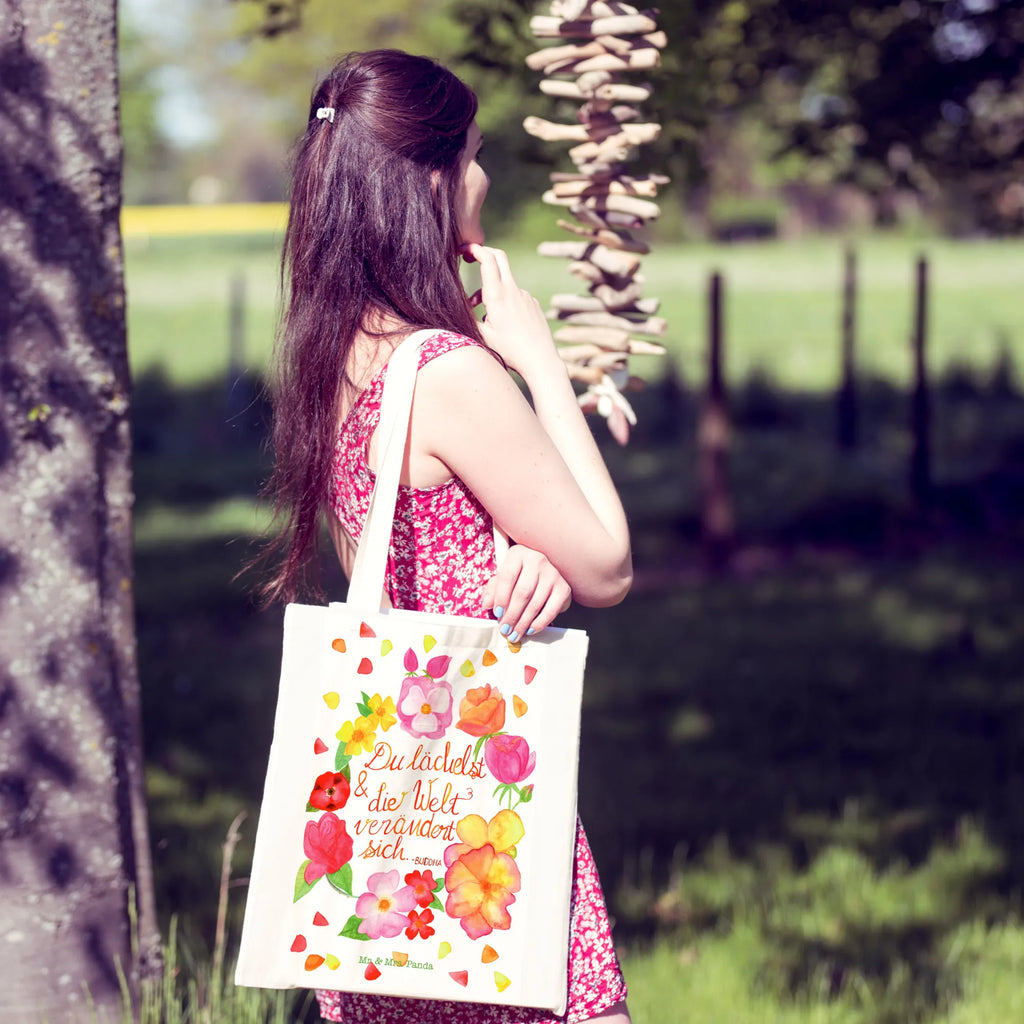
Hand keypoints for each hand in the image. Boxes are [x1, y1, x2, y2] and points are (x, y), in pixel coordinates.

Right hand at [464, 243, 561, 380]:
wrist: (540, 360)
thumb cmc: (510, 351)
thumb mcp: (483, 336)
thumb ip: (468, 317)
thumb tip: (457, 306)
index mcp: (498, 295)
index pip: (488, 259)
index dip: (475, 249)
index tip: (464, 249)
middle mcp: (513, 291)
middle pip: (499, 257)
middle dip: (484, 253)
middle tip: (471, 257)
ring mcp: (525, 295)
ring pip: (504, 281)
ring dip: (490, 288)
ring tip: (482, 313)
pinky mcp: (532, 303)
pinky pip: (515, 295)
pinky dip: (504, 300)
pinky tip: (503, 322)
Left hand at [481, 544, 571, 642]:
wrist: (545, 573)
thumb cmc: (520, 575)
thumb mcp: (503, 577)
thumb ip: (493, 589)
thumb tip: (487, 604)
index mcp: (518, 554)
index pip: (507, 576)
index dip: (500, 597)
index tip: (497, 613)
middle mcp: (537, 560)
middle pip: (522, 592)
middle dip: (512, 615)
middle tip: (505, 629)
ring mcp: (552, 574)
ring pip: (535, 603)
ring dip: (523, 623)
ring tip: (515, 633)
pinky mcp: (563, 588)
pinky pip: (551, 610)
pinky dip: (539, 623)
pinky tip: (530, 629)